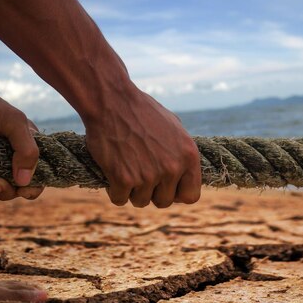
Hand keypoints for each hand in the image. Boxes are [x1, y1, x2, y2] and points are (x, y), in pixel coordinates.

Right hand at [85, 88, 200, 207]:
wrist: (112, 101)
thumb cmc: (141, 111)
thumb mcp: (174, 127)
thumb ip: (181, 153)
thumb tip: (184, 173)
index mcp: (189, 156)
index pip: (191, 196)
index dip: (177, 194)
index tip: (165, 188)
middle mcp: (172, 168)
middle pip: (164, 202)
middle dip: (151, 192)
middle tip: (140, 175)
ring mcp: (148, 175)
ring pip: (140, 202)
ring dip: (131, 191)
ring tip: (125, 168)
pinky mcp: (124, 179)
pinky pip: (119, 199)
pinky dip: (113, 190)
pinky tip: (112, 172)